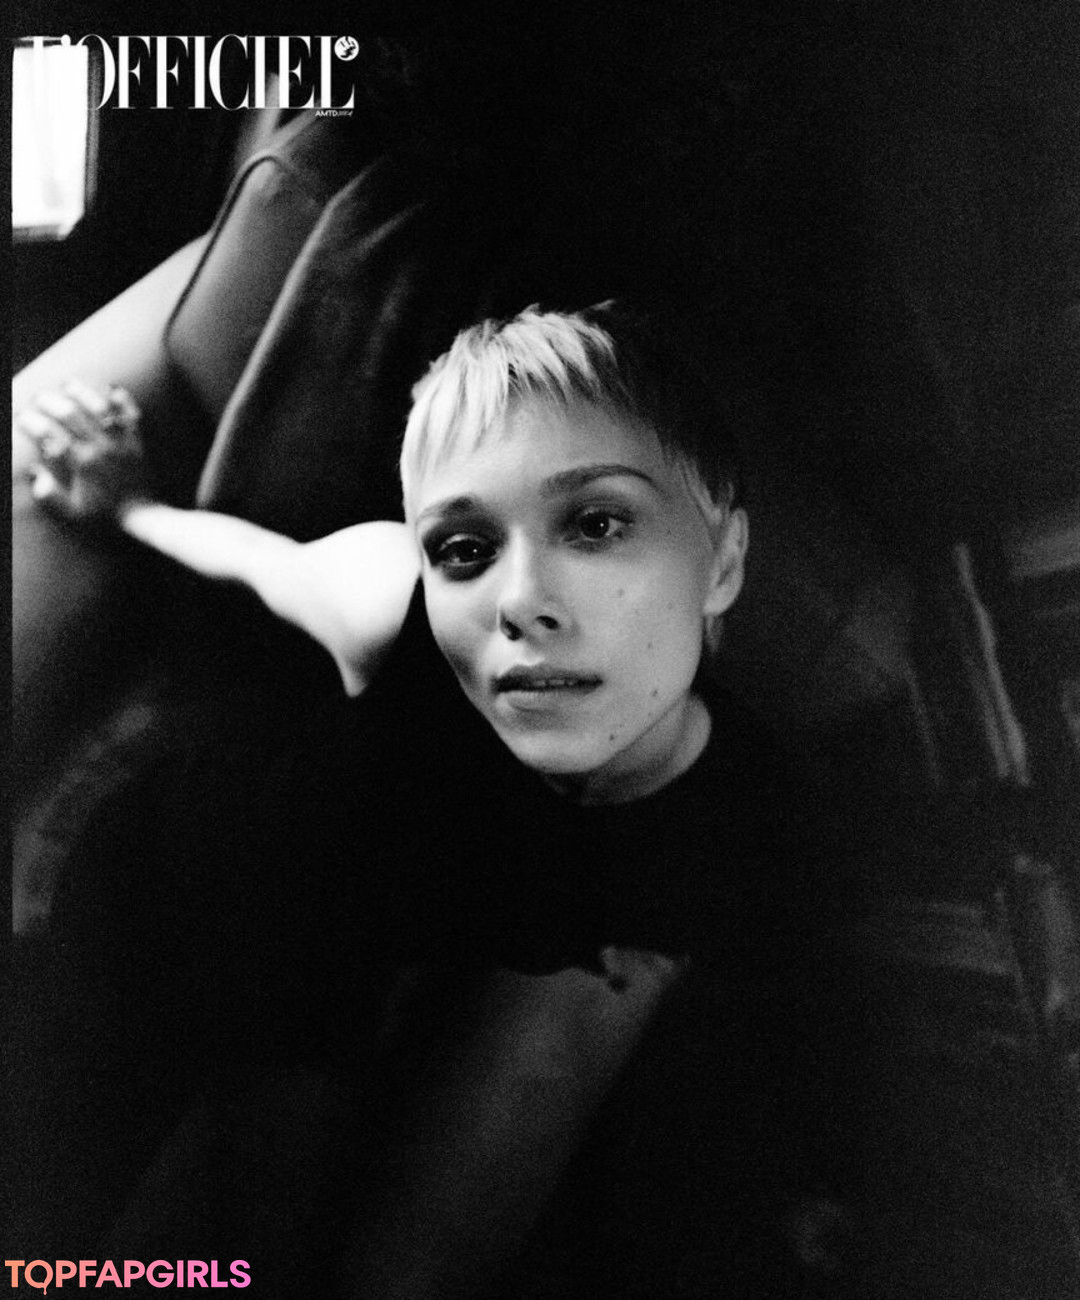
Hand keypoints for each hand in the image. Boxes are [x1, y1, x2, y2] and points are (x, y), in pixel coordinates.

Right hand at [15, 380, 154, 523]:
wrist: (140, 512)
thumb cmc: (104, 512)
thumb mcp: (72, 511)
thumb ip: (50, 495)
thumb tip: (34, 473)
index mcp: (81, 462)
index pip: (49, 435)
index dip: (32, 424)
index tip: (22, 418)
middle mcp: (99, 447)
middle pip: (70, 415)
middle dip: (50, 402)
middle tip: (38, 398)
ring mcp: (119, 441)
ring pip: (99, 408)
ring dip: (82, 393)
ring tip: (68, 384)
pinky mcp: (136, 440)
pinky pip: (130, 415)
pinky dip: (122, 400)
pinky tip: (112, 388)